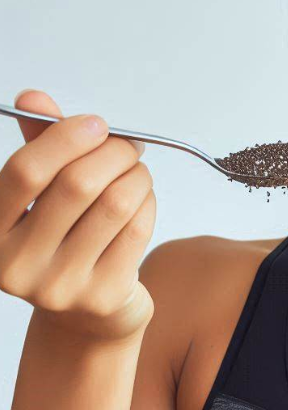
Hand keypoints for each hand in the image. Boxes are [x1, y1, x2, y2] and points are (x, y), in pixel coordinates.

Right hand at [0, 89, 156, 342]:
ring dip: (136, 176)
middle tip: (128, 145)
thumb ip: (39, 147)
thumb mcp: (40, 197)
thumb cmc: (62, 240)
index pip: (26, 172)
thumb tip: (33, 97)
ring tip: (137, 171)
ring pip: (116, 205)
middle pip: (78, 186)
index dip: (66, 138)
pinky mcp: (102, 295)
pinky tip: (142, 199)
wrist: (86, 312)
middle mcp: (17, 264)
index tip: (96, 124)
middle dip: (113, 153)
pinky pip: (138, 229)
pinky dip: (148, 203)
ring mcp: (61, 285)